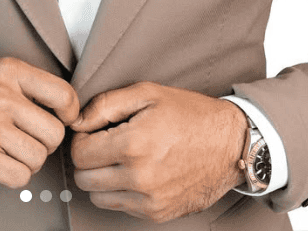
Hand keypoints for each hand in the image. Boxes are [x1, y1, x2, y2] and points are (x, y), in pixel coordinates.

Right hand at [0, 57, 79, 188]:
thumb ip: (31, 88)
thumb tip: (72, 110)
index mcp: (9, 71)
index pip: (63, 94)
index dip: (69, 113)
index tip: (62, 120)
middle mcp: (1, 96)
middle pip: (54, 133)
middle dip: (43, 143)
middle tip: (24, 139)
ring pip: (39, 158)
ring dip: (27, 161)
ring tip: (7, 150)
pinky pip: (21, 177)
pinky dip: (13, 176)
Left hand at [69, 82, 245, 223]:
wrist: (230, 144)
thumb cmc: (190, 114)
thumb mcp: (148, 93)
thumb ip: (106, 104)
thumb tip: (77, 120)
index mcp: (134, 144)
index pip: (79, 154)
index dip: (82, 139)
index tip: (95, 131)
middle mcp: (139, 177)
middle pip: (84, 178)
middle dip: (88, 159)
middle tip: (105, 143)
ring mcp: (149, 199)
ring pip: (98, 196)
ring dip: (101, 178)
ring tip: (120, 158)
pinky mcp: (158, 213)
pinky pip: (120, 207)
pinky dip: (120, 191)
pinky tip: (135, 171)